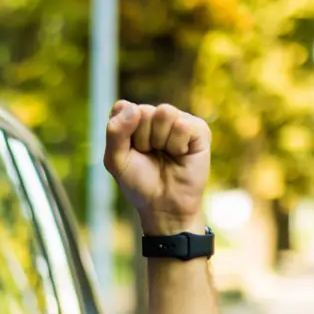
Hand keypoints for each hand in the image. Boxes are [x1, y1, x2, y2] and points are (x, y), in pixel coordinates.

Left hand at [104, 101, 210, 235]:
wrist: (163, 206)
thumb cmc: (139, 183)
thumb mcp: (116, 160)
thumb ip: (114, 132)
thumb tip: (133, 107)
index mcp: (136, 120)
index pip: (123, 108)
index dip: (123, 133)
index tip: (129, 151)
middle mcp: (157, 116)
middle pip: (143, 111)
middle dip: (141, 139)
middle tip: (149, 155)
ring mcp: (179, 120)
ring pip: (164, 113)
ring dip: (160, 141)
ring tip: (165, 154)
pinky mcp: (199, 129)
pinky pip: (182, 125)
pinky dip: (177, 145)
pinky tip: (180, 155)